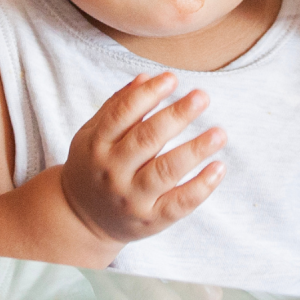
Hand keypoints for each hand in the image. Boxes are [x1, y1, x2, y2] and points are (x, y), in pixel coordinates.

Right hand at [57, 72, 225, 244]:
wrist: (80, 221)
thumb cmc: (92, 168)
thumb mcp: (92, 135)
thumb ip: (117, 107)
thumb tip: (146, 78)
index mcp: (97, 145)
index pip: (122, 114)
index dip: (148, 94)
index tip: (172, 78)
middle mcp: (113, 171)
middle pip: (147, 139)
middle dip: (176, 115)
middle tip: (202, 96)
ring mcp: (132, 198)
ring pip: (165, 171)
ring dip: (194, 150)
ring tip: (219, 133)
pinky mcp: (150, 220)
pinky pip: (178, 204)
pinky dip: (201, 187)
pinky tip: (218, 167)